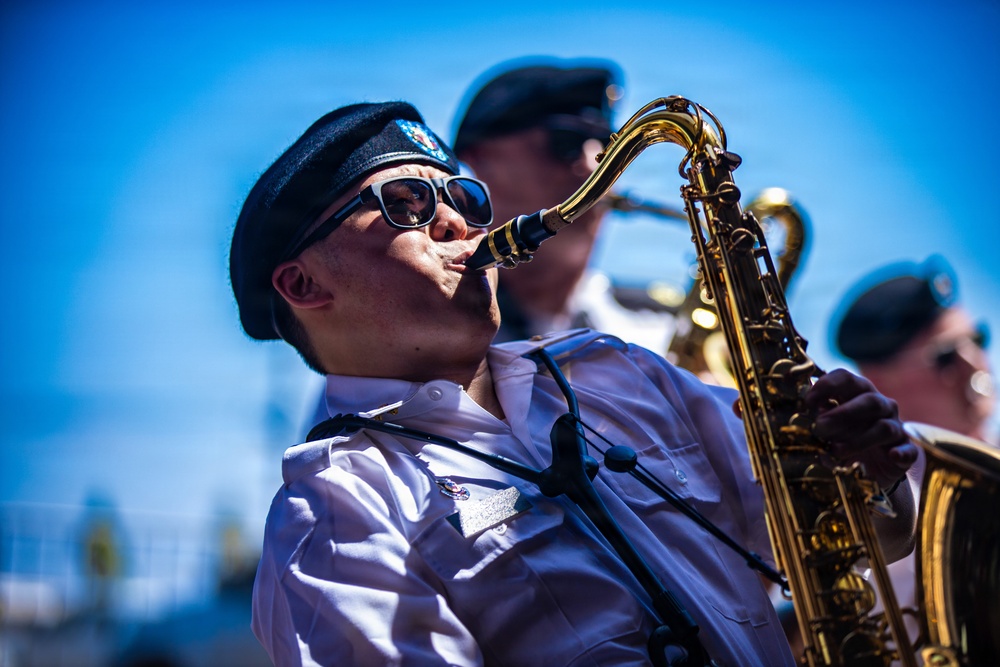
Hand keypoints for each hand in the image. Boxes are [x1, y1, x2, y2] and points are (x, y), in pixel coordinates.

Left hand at [804, 369, 916, 487]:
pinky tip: (892, 455)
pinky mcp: (906, 450)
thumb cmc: (842, 441)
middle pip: (868, 399)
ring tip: (835, 451)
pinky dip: (902, 452)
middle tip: (819, 428)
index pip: (845, 378)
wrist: (868, 471)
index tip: (807, 402)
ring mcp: (895, 427)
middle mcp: (879, 406)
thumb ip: (813, 422)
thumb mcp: (824, 431)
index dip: (827, 385)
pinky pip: (909, 449)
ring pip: (884, 426)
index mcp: (855, 394)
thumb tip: (796, 421)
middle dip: (842, 413)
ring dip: (859, 439)